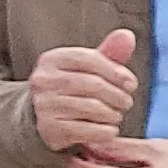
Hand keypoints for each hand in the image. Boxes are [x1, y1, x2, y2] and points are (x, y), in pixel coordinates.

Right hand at [30, 28, 139, 155]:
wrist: (37, 117)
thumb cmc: (69, 88)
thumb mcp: (85, 68)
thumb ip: (107, 53)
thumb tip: (127, 36)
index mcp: (51, 60)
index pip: (89, 59)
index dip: (116, 71)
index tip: (131, 84)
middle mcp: (43, 80)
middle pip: (94, 85)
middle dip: (118, 95)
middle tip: (126, 103)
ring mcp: (45, 105)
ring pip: (93, 108)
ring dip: (113, 114)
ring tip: (116, 115)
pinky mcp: (50, 129)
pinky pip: (89, 130)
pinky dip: (106, 131)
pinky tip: (108, 129)